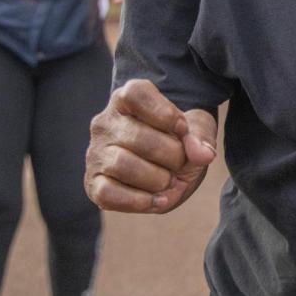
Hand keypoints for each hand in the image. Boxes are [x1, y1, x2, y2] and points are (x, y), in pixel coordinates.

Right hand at [86, 79, 216, 214]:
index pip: (136, 94)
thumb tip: (201, 154)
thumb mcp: (198, 129)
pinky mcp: (94, 184)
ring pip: (121, 164)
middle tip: (180, 162)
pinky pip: (108, 194)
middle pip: (137, 136)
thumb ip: (201, 135)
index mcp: (126, 100)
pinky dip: (139, 201)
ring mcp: (96, 154)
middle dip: (170, 154)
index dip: (164, 113)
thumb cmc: (179, 141)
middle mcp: (106, 123)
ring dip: (156, 178)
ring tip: (168, 180)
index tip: (183, 128)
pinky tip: (158, 200)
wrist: (170, 169)